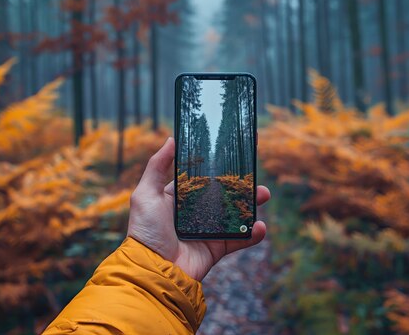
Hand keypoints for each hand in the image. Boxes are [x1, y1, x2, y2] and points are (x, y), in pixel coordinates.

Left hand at [127, 137, 269, 280]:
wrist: (153, 269)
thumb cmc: (145, 231)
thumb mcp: (145, 194)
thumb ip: (157, 166)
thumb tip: (171, 140)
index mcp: (180, 198)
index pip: (202, 177)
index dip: (218, 166)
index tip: (234, 153)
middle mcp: (195, 213)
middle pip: (224, 194)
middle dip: (241, 185)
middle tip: (254, 176)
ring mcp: (208, 231)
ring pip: (235, 214)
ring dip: (251, 204)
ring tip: (263, 194)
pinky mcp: (217, 248)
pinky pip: (239, 239)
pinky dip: (252, 234)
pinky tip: (259, 226)